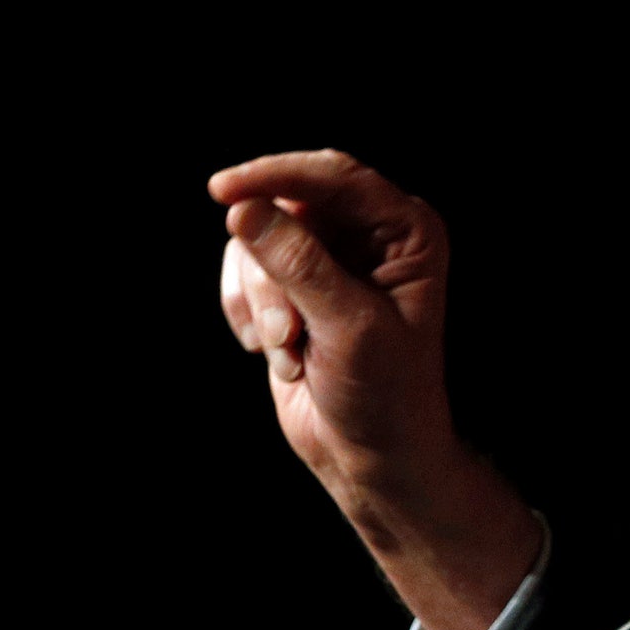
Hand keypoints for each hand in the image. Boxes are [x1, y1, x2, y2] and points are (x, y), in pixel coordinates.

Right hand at [211, 149, 453, 499]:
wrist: (372, 454)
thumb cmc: (384, 393)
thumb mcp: (348, 326)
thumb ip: (299, 264)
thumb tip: (244, 208)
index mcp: (407, 230)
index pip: (336, 176)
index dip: (276, 176)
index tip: (223, 191)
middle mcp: (370, 234)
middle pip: (286, 205)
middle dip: (271, 268)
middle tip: (284, 327)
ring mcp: (327, 258)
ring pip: (255, 241)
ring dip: (264, 303)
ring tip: (293, 350)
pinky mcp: (292, 286)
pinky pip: (242, 273)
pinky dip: (249, 314)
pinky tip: (279, 354)